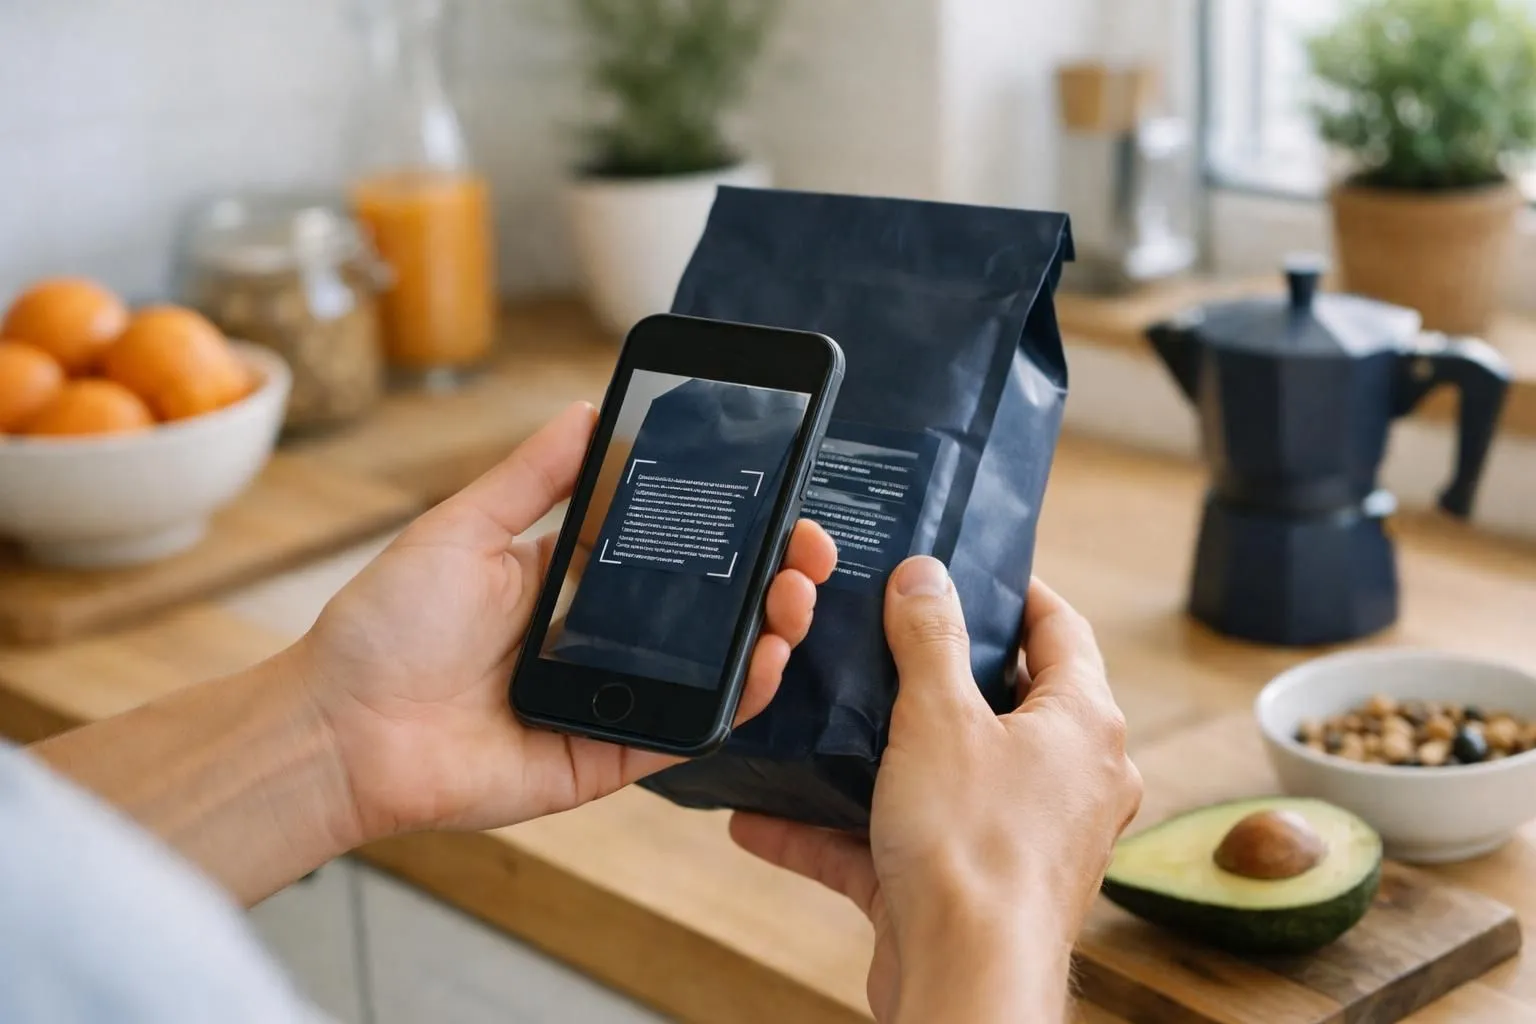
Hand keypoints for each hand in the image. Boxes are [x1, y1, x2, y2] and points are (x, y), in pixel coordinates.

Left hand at [298, 402, 837, 842]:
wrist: (339, 729)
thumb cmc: (385, 627)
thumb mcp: (463, 528)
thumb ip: (533, 476)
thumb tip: (590, 407)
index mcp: (569, 583)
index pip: (668, 549)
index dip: (726, 527)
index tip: (775, 495)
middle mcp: (598, 641)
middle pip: (705, 609)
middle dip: (767, 577)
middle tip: (807, 548)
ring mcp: (609, 699)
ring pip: (710, 670)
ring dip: (766, 635)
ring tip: (795, 597)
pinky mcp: (606, 757)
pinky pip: (684, 730)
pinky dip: (733, 701)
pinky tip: (763, 662)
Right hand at [730, 557, 1141, 1023]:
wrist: (965, 981)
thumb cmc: (975, 848)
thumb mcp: (940, 717)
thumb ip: (929, 638)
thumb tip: (925, 575)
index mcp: (1082, 725)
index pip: (1059, 630)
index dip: (1014, 592)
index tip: (964, 569)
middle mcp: (1066, 779)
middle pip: (999, 701)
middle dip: (930, 673)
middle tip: (878, 631)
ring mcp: (1018, 837)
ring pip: (940, 774)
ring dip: (871, 756)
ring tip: (815, 719)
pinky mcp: (966, 886)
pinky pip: (898, 841)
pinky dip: (840, 831)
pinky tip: (766, 819)